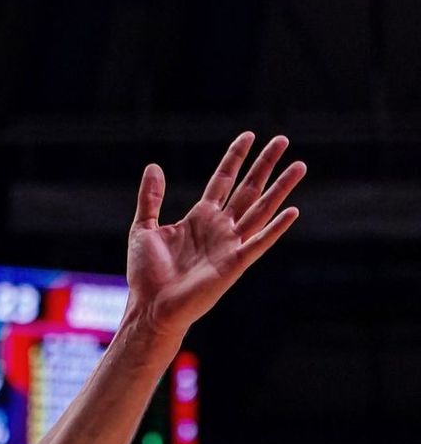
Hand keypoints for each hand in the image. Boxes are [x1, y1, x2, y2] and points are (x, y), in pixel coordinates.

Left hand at [126, 134, 305, 340]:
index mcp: (200, 218)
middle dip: (264, 164)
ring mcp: (229, 245)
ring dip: (280, 188)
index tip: (249, 136)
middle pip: (248, 189)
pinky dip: (276, 228)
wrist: (149, 308)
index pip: (223, 180)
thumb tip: (154, 166)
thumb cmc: (146, 275)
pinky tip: (292, 211)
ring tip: (299, 165)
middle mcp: (219, 228)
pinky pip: (259, 243)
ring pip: (260, 209)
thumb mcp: (143, 228)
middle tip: (282, 140)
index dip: (235, 158)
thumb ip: (150, 198)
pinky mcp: (234, 265)